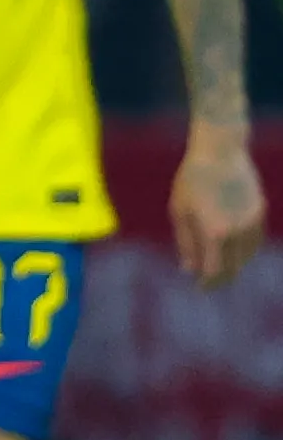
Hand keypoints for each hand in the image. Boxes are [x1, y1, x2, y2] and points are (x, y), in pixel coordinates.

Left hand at [170, 125, 266, 288]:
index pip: (214, 271)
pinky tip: (234, 249)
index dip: (208, 283)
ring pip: (247, 255)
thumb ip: (185, 243)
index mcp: (215, 233)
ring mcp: (252, 221)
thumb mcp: (179, 211)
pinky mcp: (260, 211)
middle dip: (222, 278)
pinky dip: (245, 249)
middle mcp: (238, 231)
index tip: (201, 287)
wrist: (220, 152)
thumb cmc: (191, 180)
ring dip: (235, 264)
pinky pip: (255, 239)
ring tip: (221, 268)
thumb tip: (189, 269)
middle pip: (234, 267)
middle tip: (210, 283)